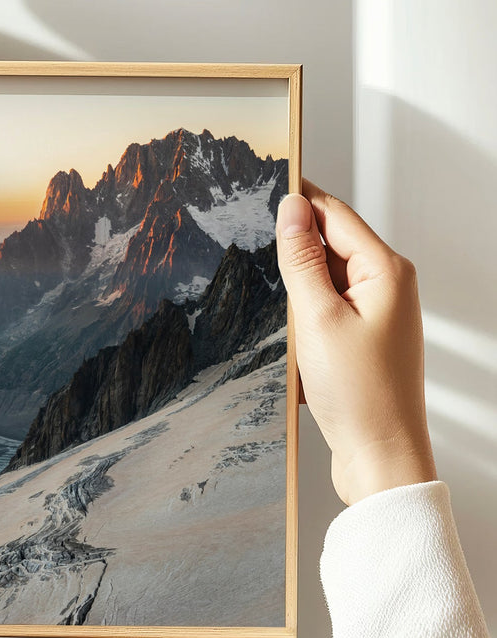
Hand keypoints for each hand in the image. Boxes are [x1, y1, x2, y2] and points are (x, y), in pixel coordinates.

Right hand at [275, 179, 437, 506]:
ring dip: (296, 287)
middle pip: (330, 243)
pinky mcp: (364, 338)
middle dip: (292, 246)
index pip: (335, 214)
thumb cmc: (359, 394)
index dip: (298, 198)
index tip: (263, 180)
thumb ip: (302, 260)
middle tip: (249, 243)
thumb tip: (291, 209)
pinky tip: (288, 335)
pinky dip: (304, 314)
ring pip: (325, 278)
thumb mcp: (318, 319)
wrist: (380, 456)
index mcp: (386, 271)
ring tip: (274, 306)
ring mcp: (377, 313)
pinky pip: (326, 308)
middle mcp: (388, 286)